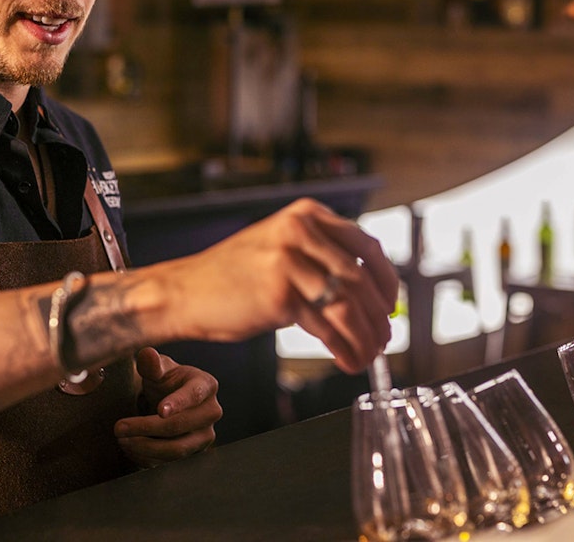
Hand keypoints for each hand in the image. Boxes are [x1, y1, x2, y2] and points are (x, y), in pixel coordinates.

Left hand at [114, 347, 220, 467]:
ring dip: (145, 447)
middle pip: (180, 426)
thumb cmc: (166, 380)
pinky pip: (171, 463)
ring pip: (176, 449)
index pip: (193, 395)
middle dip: (146, 428)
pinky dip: (148, 459)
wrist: (172, 399)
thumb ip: (151, 363)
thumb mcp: (158, 368)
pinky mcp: (194, 453)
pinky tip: (130, 449)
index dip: (177, 403)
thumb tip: (147, 355)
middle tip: (119, 428)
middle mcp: (211, 411)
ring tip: (121, 440)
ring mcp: (205, 435)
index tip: (159, 410)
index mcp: (206, 385)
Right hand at [161, 198, 398, 373]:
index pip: (366, 245)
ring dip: (366, 337)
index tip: (390, 306)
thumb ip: (320, 256)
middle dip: (379, 316)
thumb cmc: (232, 277)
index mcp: (306, 214)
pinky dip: (343, 347)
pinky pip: (326, 326)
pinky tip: (346, 359)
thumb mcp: (280, 248)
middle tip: (384, 339)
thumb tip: (369, 292)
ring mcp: (289, 261)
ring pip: (348, 305)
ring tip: (368, 356)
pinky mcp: (279, 294)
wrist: (184, 292)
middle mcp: (300, 230)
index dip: (386, 280)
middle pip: (361, 278)